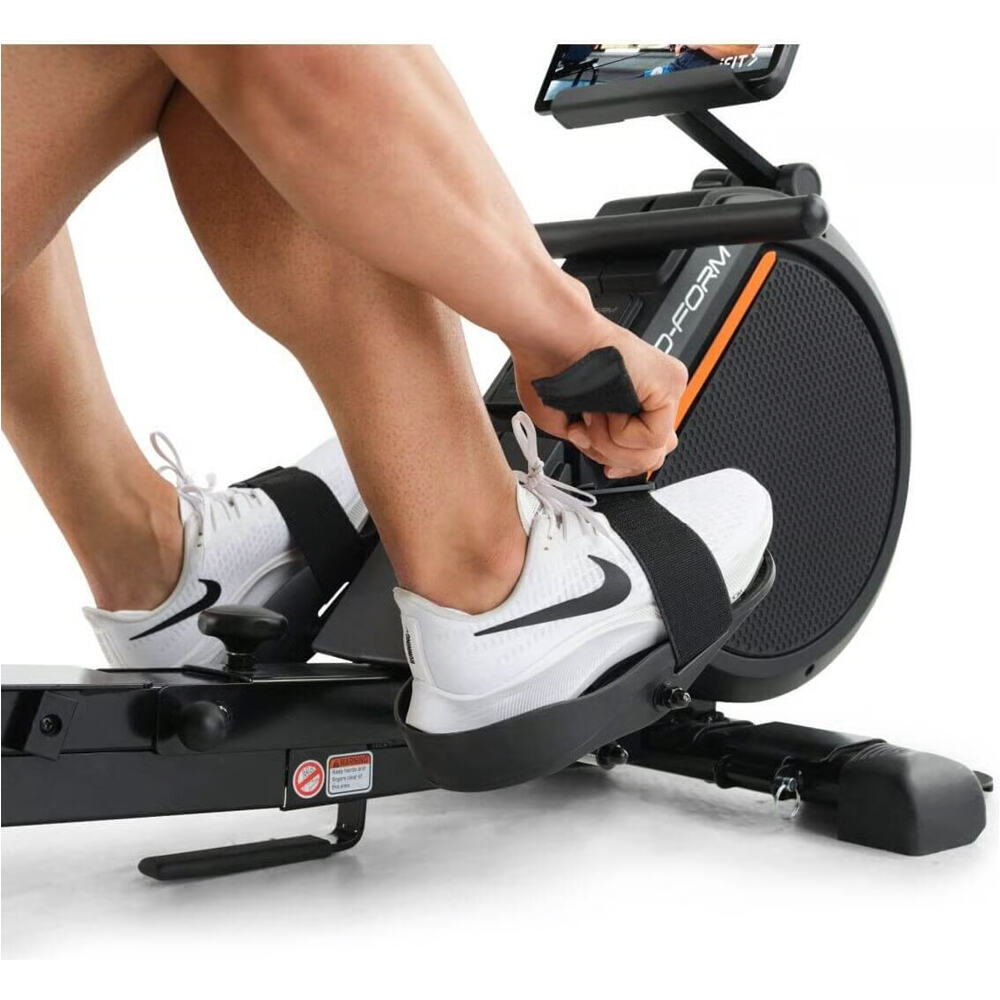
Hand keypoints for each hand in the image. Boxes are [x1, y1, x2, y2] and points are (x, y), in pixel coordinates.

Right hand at [512, 321, 687, 478]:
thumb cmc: (552, 365)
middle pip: (655, 455)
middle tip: (588, 430)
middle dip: (614, 456)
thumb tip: (610, 462)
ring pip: (653, 451)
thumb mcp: (572, 421)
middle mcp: (656, 392)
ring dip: (611, 443)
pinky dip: (620, 432)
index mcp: (638, 396)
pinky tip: (606, 408)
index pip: (652, 447)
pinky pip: (652, 437)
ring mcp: (667, 387)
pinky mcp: (671, 384)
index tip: (608, 469)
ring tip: (593, 415)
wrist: (552, 339)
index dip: (626, 464)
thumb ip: (598, 445)